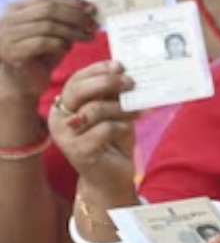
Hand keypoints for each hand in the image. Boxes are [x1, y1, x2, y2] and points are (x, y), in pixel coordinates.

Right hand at [0, 0, 97, 100]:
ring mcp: (7, 34)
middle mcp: (9, 18)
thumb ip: (64, 21)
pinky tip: (68, 49)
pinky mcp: (10, 52)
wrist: (21, 85)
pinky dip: (59, 44)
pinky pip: (42, 43)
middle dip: (76, 16)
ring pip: (47, 25)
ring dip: (73, 31)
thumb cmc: (39, 59)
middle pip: (48, 8)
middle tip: (94, 26)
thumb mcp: (54, 35)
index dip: (72, 1)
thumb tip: (89, 11)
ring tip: (88, 37)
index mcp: (17, 9)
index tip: (92, 9)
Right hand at [47, 61, 136, 194]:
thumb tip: (123, 70)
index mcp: (63, 106)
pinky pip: (104, 129)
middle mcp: (58, 119)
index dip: (97, 70)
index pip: (76, 80)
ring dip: (121, 108)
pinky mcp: (78, 151)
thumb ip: (112, 94)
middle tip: (130, 82)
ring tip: (137, 111)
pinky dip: (122, 127)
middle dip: (107, 82)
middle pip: (78, 91)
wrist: (110, 177)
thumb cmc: (112, 141)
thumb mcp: (113, 112)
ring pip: (94, 109)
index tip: (120, 65)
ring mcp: (66, 136)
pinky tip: (128, 129)